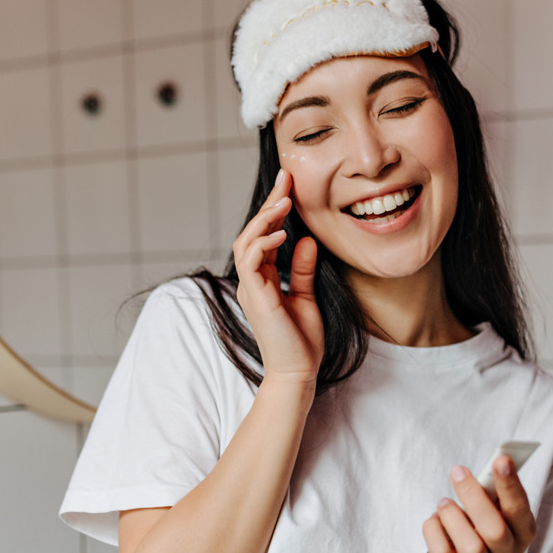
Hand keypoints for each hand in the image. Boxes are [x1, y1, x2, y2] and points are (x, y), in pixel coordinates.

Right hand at [231, 169, 324, 385]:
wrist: (298, 372)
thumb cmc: (302, 341)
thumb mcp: (306, 296)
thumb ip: (302, 269)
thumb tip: (306, 240)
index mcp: (262, 279)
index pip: (264, 236)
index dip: (274, 209)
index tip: (288, 184)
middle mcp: (252, 281)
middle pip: (251, 232)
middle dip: (269, 204)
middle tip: (286, 180)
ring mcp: (251, 288)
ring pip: (245, 242)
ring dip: (264, 219)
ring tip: (283, 202)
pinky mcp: (256, 297)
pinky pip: (250, 261)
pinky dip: (263, 243)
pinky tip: (282, 233)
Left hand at [422, 456, 537, 552]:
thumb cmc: (486, 537)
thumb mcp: (496, 517)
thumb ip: (490, 497)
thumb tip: (473, 471)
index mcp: (523, 533)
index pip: (519, 508)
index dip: (511, 485)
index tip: (501, 459)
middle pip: (494, 529)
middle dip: (474, 496)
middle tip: (458, 471)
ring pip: (469, 545)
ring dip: (452, 516)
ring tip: (444, 503)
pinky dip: (433, 530)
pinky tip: (434, 521)